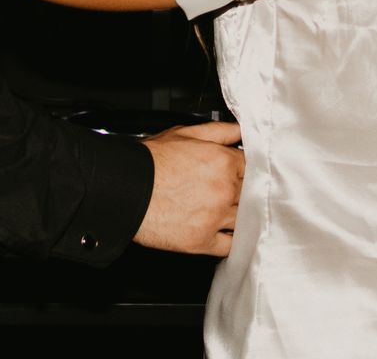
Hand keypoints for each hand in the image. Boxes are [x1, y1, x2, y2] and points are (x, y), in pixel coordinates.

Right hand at [134, 121, 243, 256]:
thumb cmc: (149, 161)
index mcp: (222, 161)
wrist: (125, 189)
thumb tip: (239, 131)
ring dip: (239, 215)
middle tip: (229, 191)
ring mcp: (215, 217)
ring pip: (244, 218)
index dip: (245, 169)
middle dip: (244, 191)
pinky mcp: (203, 240)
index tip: (239, 173)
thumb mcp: (184, 134)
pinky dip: (232, 240)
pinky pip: (231, 245)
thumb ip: (218, 131)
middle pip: (251, 193)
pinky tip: (225, 232)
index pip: (251, 166)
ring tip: (224, 210)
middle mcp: (224, 189)